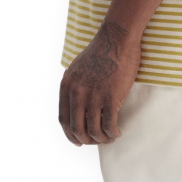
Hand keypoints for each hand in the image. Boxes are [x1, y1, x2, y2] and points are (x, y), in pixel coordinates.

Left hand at [58, 21, 140, 145]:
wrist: (117, 39)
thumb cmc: (102, 51)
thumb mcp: (78, 67)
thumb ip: (74, 86)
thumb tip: (76, 104)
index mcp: (67, 86)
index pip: (64, 120)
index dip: (70, 134)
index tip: (78, 141)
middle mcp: (77, 93)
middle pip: (77, 129)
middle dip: (86, 140)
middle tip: (96, 141)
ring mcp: (93, 97)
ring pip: (93, 131)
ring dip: (102, 139)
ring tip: (109, 137)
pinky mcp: (110, 98)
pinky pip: (109, 126)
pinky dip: (112, 133)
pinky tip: (117, 132)